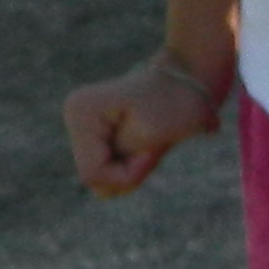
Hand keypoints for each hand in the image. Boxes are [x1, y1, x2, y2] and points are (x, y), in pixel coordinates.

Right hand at [66, 52, 221, 197]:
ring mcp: (84, 126)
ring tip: (149, 144)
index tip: (149, 151)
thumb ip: (121, 165)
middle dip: (127, 172)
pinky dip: (131, 166)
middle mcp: (75, 119)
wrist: (192, 80)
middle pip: (93, 177)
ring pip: (101, 177)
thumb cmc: (177, 102)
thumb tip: (102, 189)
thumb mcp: (151, 134)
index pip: (92, 173)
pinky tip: (145, 145)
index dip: (125, 174)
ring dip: (131, 170)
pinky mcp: (98, 135)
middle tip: (151, 147)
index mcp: (81, 113)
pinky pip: (110, 170)